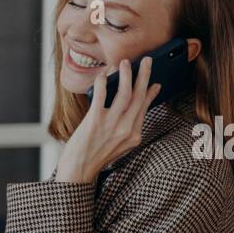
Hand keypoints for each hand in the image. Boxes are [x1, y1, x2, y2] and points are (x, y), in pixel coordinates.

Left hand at [55, 56, 161, 183]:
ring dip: (126, 75)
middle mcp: (126, 129)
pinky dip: (103, 82)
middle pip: (138, 96)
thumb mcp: (120, 144)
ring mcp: (111, 125)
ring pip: (124, 93)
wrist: (78, 172)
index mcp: (134, 135)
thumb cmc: (96, 156)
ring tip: (125, 63)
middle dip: (144, 76)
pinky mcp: (95, 121)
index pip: (144, 108)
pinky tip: (104, 74)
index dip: (150, 93)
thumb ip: (129, 126)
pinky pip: (101, 95)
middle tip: (146, 61)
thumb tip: (137, 107)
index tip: (155, 82)